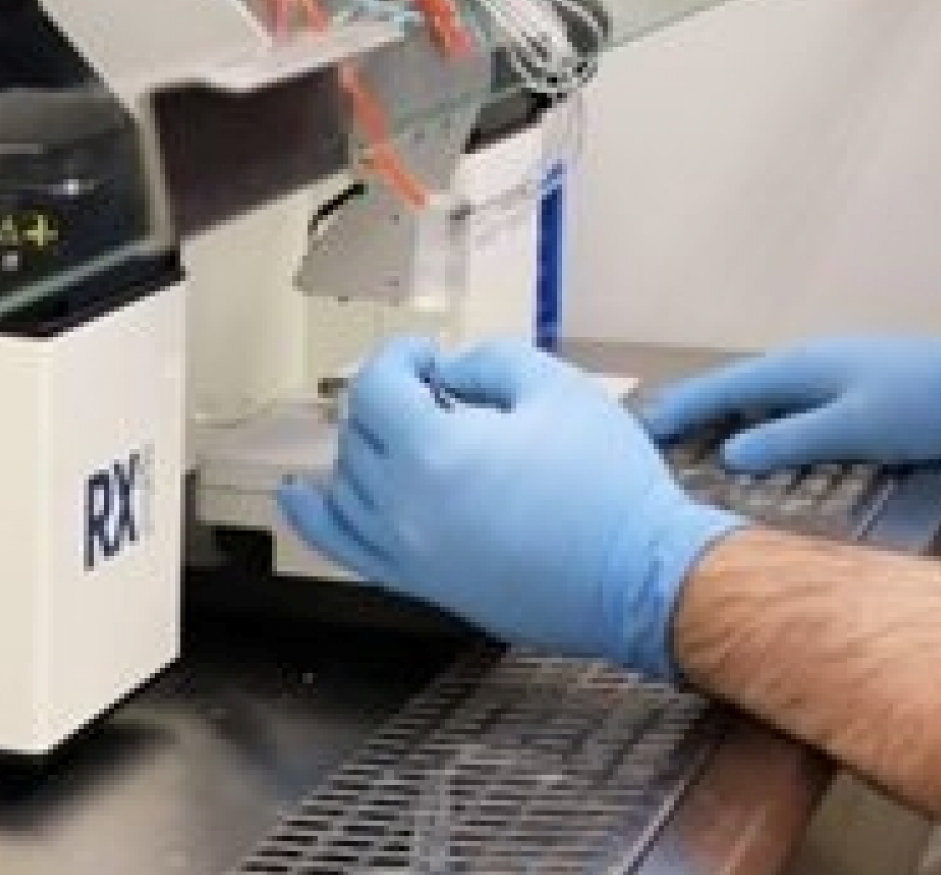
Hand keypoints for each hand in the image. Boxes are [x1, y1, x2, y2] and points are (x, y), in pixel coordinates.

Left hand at [277, 336, 742, 679]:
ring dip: (366, 447)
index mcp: (433, 453)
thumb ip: (490, 362)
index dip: (402, 356)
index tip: (431, 354)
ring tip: (404, 430)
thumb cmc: (609, 491)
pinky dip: (314, 518)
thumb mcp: (559, 390)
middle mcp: (403, 508)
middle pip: (359, 434)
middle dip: (393, 398)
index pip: (378, 386)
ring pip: (347, 486)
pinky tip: (302, 497)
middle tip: (440, 389)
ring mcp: (407, 553)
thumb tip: (451, 370)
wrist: (638, 578)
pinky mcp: (422, 585)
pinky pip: (344, 547)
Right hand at [637, 306, 940, 471]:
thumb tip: (734, 454)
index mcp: (803, 368)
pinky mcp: (855, 390)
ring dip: (731, 419)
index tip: (646, 427)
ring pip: (766, 398)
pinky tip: (766, 443)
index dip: (684, 409)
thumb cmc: (925, 405)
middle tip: (661, 438)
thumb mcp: (852, 430)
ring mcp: (834, 374)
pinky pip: (791, 406)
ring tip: (700, 444)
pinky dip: (765, 422)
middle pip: (740, 390)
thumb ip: (789, 442)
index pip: (726, 388)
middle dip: (699, 413)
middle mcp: (812, 364)